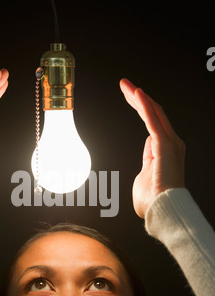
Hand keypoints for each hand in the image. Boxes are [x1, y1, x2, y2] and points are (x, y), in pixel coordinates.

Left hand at [120, 78, 185, 218]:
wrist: (163, 210)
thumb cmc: (152, 201)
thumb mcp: (143, 178)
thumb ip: (145, 165)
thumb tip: (146, 156)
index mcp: (164, 151)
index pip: (152, 123)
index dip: (141, 108)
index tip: (130, 98)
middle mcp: (170, 143)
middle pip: (153, 113)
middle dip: (138, 98)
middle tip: (125, 85)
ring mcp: (169, 143)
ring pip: (153, 113)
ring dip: (139, 97)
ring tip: (126, 85)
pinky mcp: (165, 145)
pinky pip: (153, 120)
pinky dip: (144, 105)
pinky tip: (136, 93)